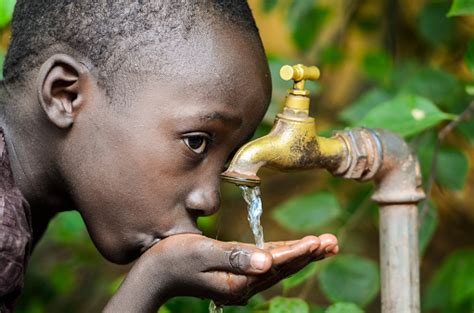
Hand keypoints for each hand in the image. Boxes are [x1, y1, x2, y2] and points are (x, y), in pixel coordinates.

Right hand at [104, 234, 337, 311]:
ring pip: (277, 267)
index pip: (277, 264)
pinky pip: (265, 266)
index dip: (300, 251)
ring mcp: (240, 284)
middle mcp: (243, 286)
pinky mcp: (236, 277)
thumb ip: (234, 257)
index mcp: (238, 282)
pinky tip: (292, 249)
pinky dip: (283, 256)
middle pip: (283, 268)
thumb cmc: (174, 258)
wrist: (155, 273)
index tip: (321, 241)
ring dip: (300, 255)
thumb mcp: (203, 254)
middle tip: (333, 242)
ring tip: (322, 244)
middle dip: (309, 254)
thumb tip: (268, 262)